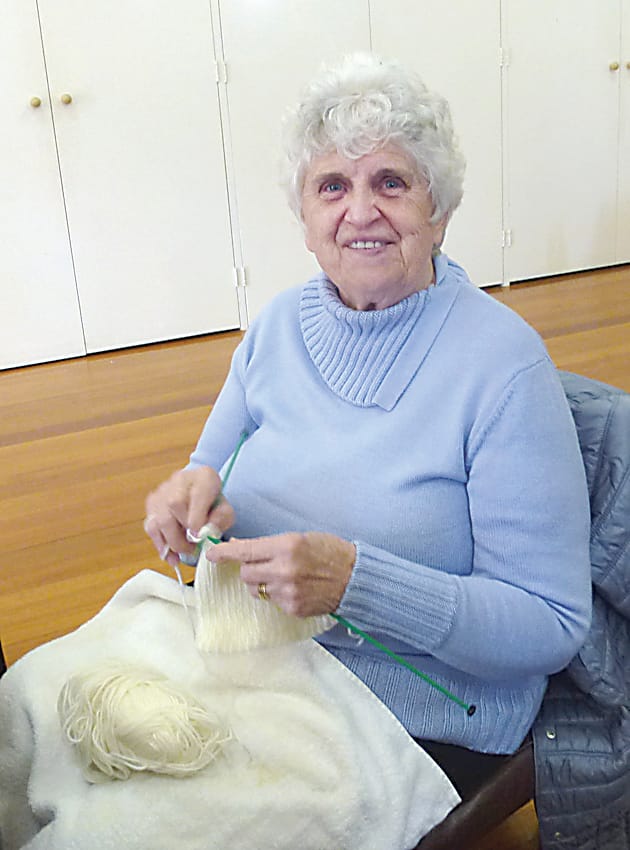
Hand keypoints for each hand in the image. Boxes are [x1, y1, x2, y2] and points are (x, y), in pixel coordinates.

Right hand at [144, 467, 234, 566]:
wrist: (199, 491)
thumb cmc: (212, 502)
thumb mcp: (225, 509)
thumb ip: (222, 519)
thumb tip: (208, 531)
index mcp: (203, 478)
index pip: (197, 495)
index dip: (196, 519)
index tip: (199, 536)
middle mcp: (179, 481)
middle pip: (174, 505)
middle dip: (183, 534)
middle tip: (193, 548)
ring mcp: (162, 491)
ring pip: (160, 519)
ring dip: (172, 542)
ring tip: (184, 553)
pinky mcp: (151, 504)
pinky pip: (151, 527)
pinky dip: (161, 545)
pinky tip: (172, 556)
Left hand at [209, 532, 355, 616]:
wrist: (355, 577)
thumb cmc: (329, 552)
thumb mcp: (300, 538)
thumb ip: (269, 544)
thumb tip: (241, 547)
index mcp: (286, 546)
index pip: (245, 550)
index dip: (224, 553)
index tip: (211, 554)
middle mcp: (284, 570)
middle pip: (246, 573)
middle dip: (249, 568)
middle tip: (263, 564)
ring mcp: (287, 592)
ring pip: (255, 589)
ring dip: (261, 582)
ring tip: (282, 577)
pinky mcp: (292, 608)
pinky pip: (271, 601)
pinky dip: (277, 595)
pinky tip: (295, 588)